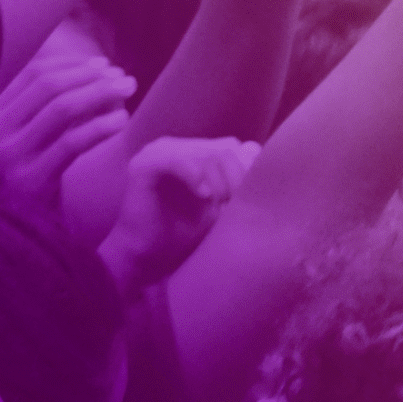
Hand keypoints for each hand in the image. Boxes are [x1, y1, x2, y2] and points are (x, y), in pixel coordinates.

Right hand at [0, 53, 134, 208]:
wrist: (18, 233)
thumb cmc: (31, 179)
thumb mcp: (28, 138)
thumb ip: (46, 107)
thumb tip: (96, 69)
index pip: (33, 75)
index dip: (72, 64)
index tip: (103, 64)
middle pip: (49, 88)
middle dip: (91, 77)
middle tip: (124, 77)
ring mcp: (11, 157)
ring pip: (61, 109)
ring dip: (100, 94)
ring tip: (127, 91)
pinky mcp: (31, 180)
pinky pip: (72, 143)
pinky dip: (100, 127)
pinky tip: (122, 121)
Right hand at [99, 137, 260, 294]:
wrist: (148, 256)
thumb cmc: (185, 231)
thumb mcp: (220, 204)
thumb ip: (237, 180)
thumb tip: (259, 156)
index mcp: (194, 151)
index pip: (236, 147)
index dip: (248, 170)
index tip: (248, 199)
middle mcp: (176, 146)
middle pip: (225, 148)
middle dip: (237, 177)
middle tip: (233, 204)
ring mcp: (158, 152)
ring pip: (205, 153)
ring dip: (219, 181)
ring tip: (218, 204)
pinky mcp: (143, 165)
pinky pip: (176, 160)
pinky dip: (195, 176)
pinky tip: (204, 196)